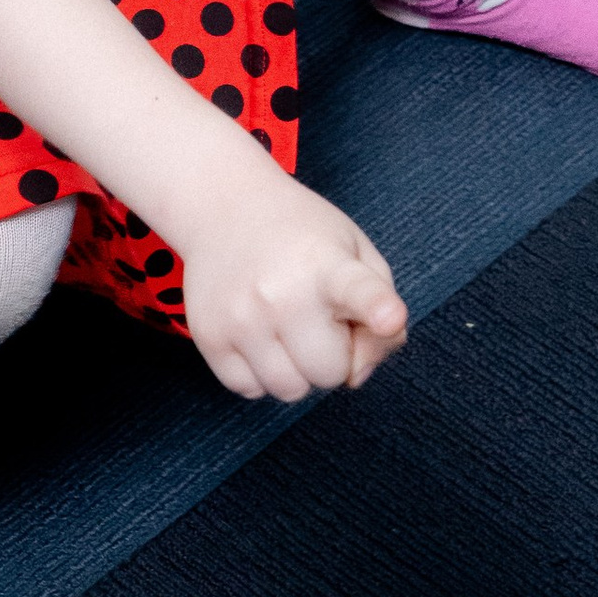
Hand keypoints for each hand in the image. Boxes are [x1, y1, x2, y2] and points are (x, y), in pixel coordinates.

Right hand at [179, 179, 407, 404]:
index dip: (378, 308)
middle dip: (331, 355)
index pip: (358, 292)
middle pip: (329, 373)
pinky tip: (257, 333)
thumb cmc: (301, 237)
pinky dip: (259, 371)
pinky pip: (249, 389)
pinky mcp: (208, 336)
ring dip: (295, 368)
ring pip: (289, 391)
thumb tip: (355, 377)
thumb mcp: (356, 253)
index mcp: (328, 266)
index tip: (390, 317)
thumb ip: (379, 315)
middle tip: (316, 316)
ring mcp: (240, 317)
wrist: (223, 205)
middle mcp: (281, 293)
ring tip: (285, 324)